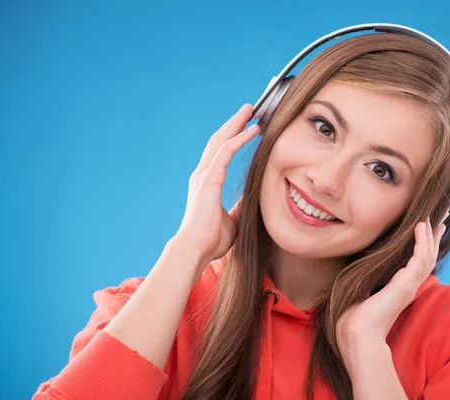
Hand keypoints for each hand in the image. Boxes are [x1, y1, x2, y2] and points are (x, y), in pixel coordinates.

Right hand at [175, 103, 258, 266]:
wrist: (197, 249)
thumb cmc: (212, 239)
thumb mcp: (234, 219)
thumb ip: (240, 206)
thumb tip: (252, 199)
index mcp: (207, 182)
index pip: (220, 152)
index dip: (233, 137)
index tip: (247, 126)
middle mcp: (203, 174)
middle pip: (219, 140)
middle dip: (234, 123)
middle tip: (249, 110)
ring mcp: (204, 174)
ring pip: (222, 140)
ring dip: (237, 124)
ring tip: (251, 111)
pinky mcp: (209, 178)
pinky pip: (226, 151)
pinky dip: (240, 139)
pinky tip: (253, 130)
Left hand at [336, 218, 445, 360]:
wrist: (357, 335)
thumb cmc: (354, 319)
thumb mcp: (359, 292)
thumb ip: (363, 281)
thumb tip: (353, 267)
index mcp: (398, 291)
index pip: (415, 266)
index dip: (422, 249)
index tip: (424, 233)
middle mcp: (407, 288)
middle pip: (427, 259)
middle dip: (432, 240)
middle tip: (439, 222)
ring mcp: (408, 286)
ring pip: (427, 257)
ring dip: (429, 237)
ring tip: (430, 220)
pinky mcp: (406, 284)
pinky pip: (419, 258)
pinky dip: (421, 241)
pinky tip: (421, 227)